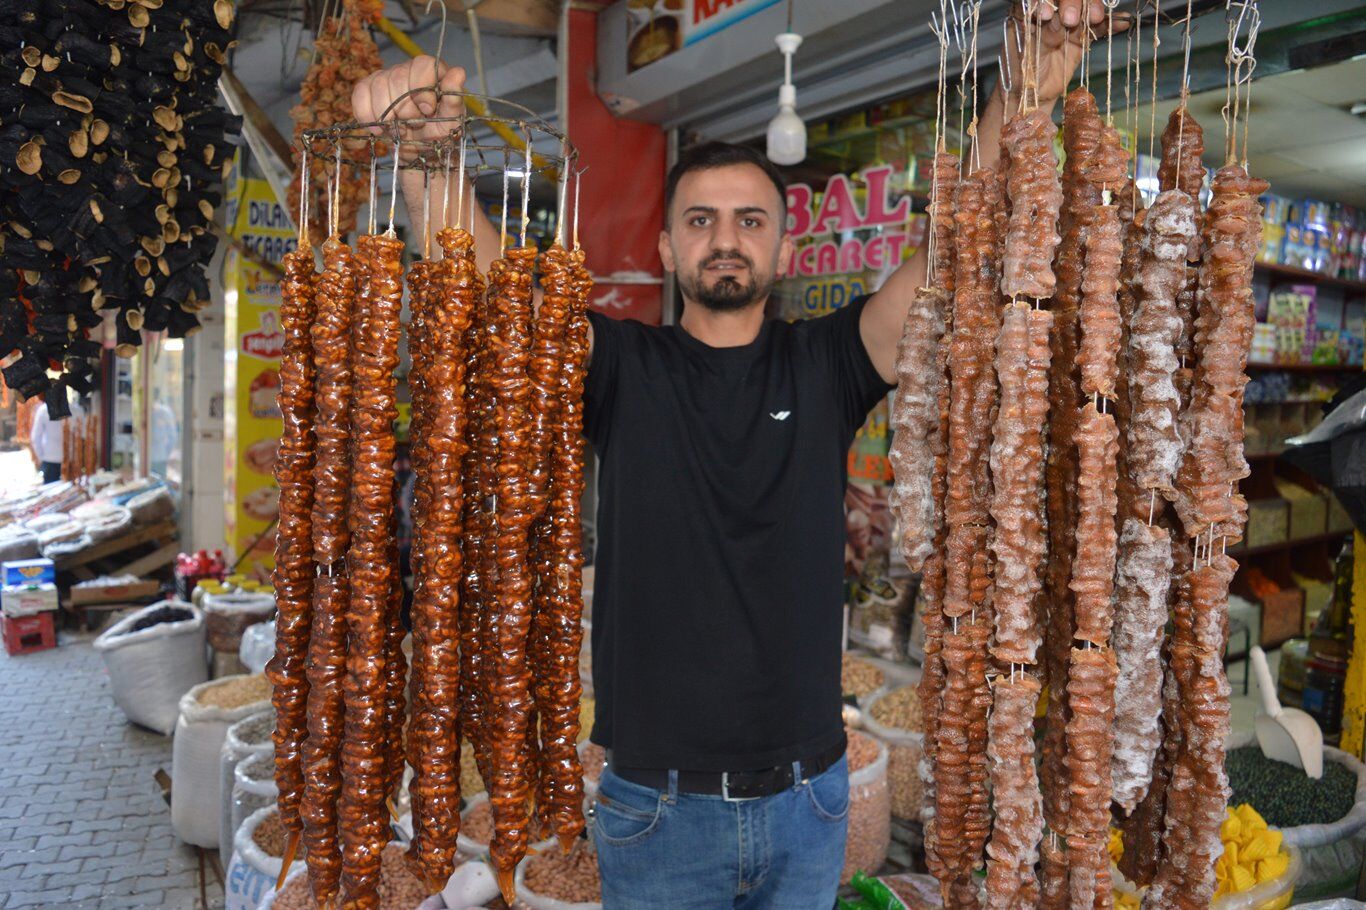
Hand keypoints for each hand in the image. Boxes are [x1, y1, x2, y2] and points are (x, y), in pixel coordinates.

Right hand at [351, 56, 467, 154]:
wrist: (420, 152)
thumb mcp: (451, 122)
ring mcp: (387, 77)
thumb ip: (454, 99)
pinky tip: (379, 129)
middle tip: (413, 126)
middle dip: (404, 108)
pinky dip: (367, 114)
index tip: (426, 111)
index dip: (421, 89)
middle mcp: (409, 69)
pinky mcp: (369, 89)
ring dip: (387, 115)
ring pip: (378, 85)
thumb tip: (459, 73)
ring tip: (400, 130)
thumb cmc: (439, 134)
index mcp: (433, 72)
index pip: (422, 65)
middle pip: (397, 77)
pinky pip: (360, 93)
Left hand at [1005, 1, 1128, 105]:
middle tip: (1070, 20)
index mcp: (1027, 11)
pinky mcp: (1081, 35)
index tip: (1046, 14)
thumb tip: (1056, 17)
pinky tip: (1122, 21)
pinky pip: (1099, 25)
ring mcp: (1067, 22)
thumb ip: (1041, 34)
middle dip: (1073, 2)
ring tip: (1096, 18)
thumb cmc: (1021, 72)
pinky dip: (1111, 23)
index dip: (1044, 1)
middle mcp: (1049, 11)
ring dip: (1093, 8)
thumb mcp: (1026, 52)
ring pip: (1085, 7)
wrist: (1032, 94)